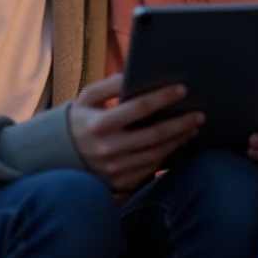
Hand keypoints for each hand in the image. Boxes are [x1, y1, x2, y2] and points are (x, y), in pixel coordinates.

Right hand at [69, 74, 203, 191]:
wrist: (58, 157)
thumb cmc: (79, 120)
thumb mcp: (87, 98)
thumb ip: (110, 85)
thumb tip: (134, 74)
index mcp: (100, 124)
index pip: (138, 108)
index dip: (162, 98)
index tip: (182, 90)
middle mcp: (109, 149)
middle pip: (155, 135)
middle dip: (181, 123)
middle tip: (200, 114)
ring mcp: (116, 169)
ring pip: (157, 153)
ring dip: (178, 140)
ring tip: (192, 127)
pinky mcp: (121, 182)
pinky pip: (150, 168)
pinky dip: (166, 154)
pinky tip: (176, 142)